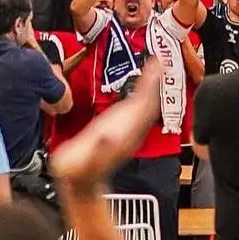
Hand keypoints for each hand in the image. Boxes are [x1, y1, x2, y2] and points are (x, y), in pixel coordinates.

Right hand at [51, 61, 162, 187]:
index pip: (144, 106)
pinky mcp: (120, 127)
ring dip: (149, 84)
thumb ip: (96, 151)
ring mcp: (127, 129)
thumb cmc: (80, 171)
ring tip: (154, 65)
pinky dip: (140, 91)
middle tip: (158, 59)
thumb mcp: (83, 162)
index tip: (156, 67)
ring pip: (145, 104)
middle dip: (153, 80)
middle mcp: (131, 131)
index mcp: (125, 135)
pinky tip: (140, 84)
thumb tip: (106, 136)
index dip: (149, 86)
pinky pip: (135, 106)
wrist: (80, 180)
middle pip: (148, 102)